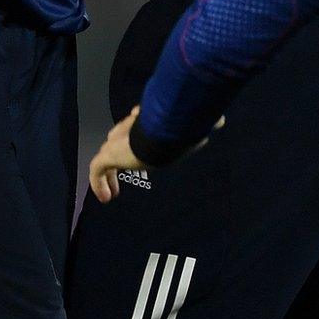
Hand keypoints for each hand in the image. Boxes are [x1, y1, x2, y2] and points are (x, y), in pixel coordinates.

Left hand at [87, 107, 223, 202]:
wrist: (162, 133)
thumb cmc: (178, 129)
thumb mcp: (192, 129)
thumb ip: (202, 126)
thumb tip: (221, 121)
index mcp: (145, 123)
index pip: (134, 127)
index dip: (133, 133)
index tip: (139, 147)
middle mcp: (128, 130)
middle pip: (117, 139)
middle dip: (118, 152)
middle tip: (122, 168)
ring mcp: (116, 143)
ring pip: (106, 158)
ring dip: (109, 174)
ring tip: (113, 191)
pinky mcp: (107, 156)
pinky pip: (97, 171)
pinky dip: (99, 184)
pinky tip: (106, 198)